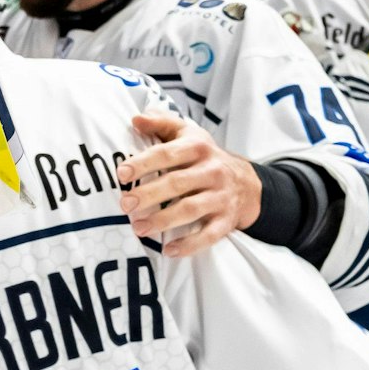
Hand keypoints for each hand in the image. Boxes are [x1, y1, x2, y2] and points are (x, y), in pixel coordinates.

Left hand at [116, 114, 261, 257]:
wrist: (246, 182)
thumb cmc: (205, 157)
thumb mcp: (187, 133)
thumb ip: (161, 123)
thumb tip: (135, 119)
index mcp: (198, 147)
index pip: (168, 153)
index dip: (144, 163)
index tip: (121, 173)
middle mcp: (212, 171)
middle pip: (177, 183)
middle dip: (149, 194)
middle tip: (125, 205)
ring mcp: (221, 197)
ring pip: (191, 209)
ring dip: (163, 221)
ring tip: (138, 228)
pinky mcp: (226, 220)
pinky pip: (209, 235)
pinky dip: (189, 244)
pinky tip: (168, 250)